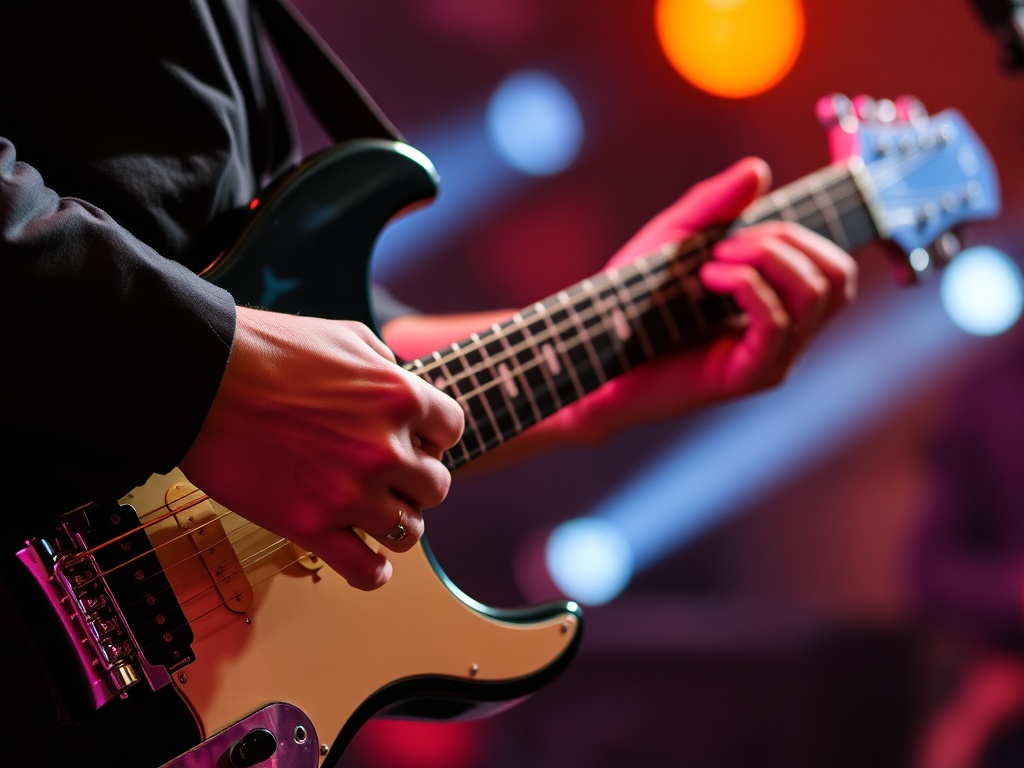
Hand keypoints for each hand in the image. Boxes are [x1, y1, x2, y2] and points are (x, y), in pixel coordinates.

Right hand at [179, 307, 464, 589]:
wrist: (201, 376)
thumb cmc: (267, 350)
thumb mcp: (345, 335)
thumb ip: (385, 363)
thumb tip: (400, 380)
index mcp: (399, 397)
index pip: (451, 431)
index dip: (434, 437)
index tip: (417, 441)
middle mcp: (384, 448)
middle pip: (436, 487)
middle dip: (416, 482)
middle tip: (392, 478)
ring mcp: (350, 492)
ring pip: (409, 531)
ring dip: (396, 523)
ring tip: (376, 514)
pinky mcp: (310, 526)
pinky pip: (365, 570)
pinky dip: (373, 572)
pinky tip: (370, 563)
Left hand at [552, 156, 857, 440]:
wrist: (594, 352)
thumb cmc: (631, 301)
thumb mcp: (673, 239)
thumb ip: (714, 205)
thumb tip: (758, 169)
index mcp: (779, 306)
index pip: (835, 269)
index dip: (801, 235)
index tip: (742, 231)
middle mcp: (785, 336)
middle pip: (837, 278)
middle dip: (788, 241)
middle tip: (728, 243)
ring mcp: (772, 359)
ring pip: (817, 296)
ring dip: (768, 258)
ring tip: (712, 261)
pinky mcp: (747, 377)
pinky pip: (779, 323)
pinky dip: (749, 285)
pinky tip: (708, 277)